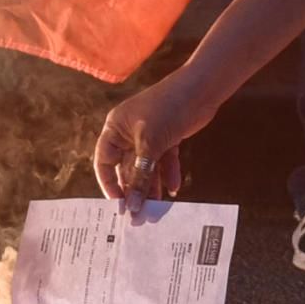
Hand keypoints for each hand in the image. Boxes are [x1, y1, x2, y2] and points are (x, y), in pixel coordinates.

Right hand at [92, 70, 216, 203]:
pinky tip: (173, 188)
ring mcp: (149, 135)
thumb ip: (141, 176)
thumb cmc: (167, 109)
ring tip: (157, 207)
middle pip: (127, 167)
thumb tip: (132, 205)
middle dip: (134, 189)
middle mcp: (128, 132)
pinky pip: (163, 161)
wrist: (200, 89)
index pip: (104, 161)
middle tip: (140, 213)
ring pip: (146, 167)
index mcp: (115, 128)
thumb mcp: (150, 145)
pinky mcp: (167, 137)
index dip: (109, 184)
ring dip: (152, 186)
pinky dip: (168, 173)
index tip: (119, 205)